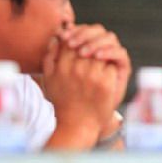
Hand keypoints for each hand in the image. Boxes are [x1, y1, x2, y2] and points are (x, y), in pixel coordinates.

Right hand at [41, 29, 128, 144]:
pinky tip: (108, 72)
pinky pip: (112, 64)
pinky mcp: (106, 83)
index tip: (80, 42)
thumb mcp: (49, 79)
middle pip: (88, 44)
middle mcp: (77, 69)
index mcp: (62, 67)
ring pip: (101, 52)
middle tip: (94, 48)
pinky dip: (111, 65)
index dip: (77, 37)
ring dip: (103, 53)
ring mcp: (92, 75)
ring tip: (101, 60)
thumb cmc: (62, 101)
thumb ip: (50, 57)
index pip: (72, 41)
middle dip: (92, 43)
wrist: (77, 125)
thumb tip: (57, 37)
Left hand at [58, 23, 130, 93]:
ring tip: (83, 53)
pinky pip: (120, 53)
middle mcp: (100, 51)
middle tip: (71, 44)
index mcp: (86, 48)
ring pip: (109, 38)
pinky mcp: (122, 68)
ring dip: (96, 42)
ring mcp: (112, 58)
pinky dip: (110, 52)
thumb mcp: (55, 75)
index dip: (74, 31)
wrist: (83, 120)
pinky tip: (98, 57)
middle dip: (84, 34)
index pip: (83, 30)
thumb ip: (53, 56)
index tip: (63, 36)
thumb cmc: (68, 97)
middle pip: (97, 30)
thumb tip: (55, 35)